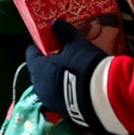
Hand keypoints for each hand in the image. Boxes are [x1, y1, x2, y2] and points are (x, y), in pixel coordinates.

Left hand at [26, 19, 106, 134]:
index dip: (38, 49)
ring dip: (54, 80)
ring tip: (68, 74)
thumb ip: (63, 32)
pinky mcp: (63, 112)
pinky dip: (63, 92)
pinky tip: (75, 88)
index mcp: (38, 68)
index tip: (46, 45)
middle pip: (38, 72)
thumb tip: (55, 22)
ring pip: (47, 86)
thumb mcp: (76, 44)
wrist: (102, 96)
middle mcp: (39, 86)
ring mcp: (50, 101)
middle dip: (46, 65)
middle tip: (59, 58)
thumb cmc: (84, 65)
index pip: (30, 55)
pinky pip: (59, 98)